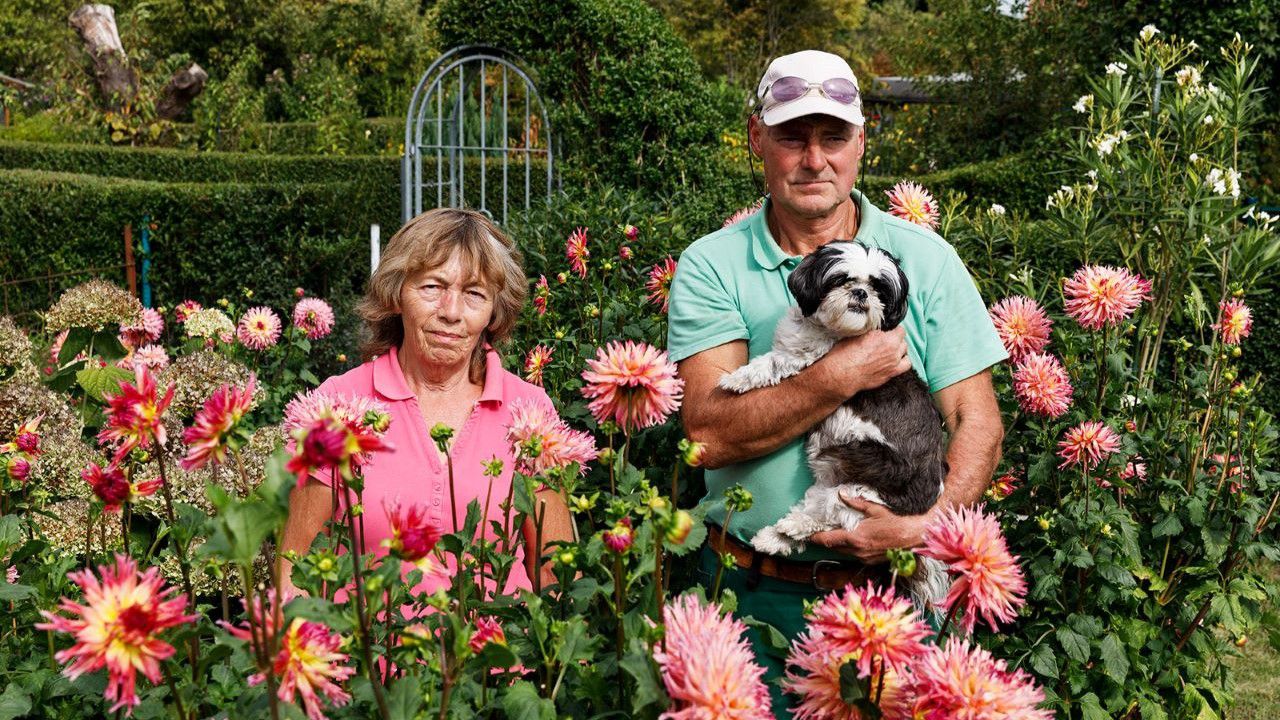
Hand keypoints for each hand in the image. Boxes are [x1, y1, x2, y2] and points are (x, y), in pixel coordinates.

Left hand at [808, 493, 933, 563]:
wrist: (912, 538)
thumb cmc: (895, 523)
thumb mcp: (875, 509)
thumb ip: (855, 503)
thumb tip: (842, 494)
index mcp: (856, 538)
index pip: (829, 539)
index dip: (816, 538)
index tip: (808, 535)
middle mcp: (858, 551)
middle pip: (833, 547)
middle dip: (825, 540)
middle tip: (819, 531)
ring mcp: (863, 558)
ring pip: (843, 552)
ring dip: (837, 544)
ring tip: (833, 534)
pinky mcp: (869, 561)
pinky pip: (853, 555)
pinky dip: (849, 548)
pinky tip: (851, 540)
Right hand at [815, 326, 910, 399]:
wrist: (843, 374)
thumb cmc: (846, 354)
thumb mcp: (857, 335)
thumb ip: (873, 333)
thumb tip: (876, 331)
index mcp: (886, 338)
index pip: (900, 329)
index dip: (894, 329)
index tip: (889, 331)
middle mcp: (893, 351)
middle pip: (903, 342)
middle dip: (896, 340)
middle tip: (887, 341)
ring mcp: (893, 364)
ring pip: (906, 355)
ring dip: (901, 352)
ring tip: (893, 352)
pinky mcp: (890, 374)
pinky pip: (905, 367)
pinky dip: (902, 363)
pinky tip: (894, 362)